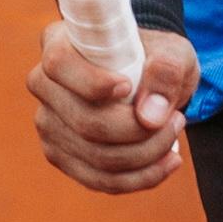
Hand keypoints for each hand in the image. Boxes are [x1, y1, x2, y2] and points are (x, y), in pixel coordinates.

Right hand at [26, 23, 199, 193]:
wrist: (151, 81)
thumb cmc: (156, 60)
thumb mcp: (173, 53)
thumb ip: (167, 72)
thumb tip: (149, 117)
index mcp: (60, 42)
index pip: (59, 64)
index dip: (91, 83)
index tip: (127, 88)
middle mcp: (45, 85)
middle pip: (85, 122)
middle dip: (138, 131)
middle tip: (177, 121)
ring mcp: (49, 124)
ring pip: (95, 157)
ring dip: (145, 156)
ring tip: (175, 137)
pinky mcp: (61, 155)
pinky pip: (98, 179)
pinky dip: (138, 177)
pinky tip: (167, 163)